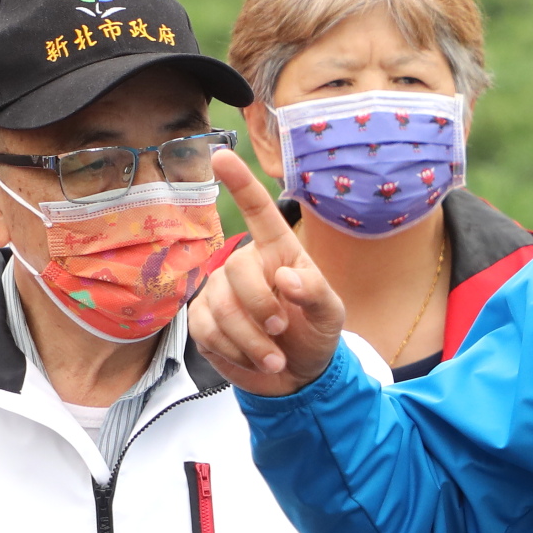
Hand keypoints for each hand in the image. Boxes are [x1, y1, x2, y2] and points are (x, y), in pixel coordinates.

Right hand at [190, 152, 345, 396]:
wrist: (297, 376)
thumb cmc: (314, 333)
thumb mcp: (330, 315)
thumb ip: (314, 293)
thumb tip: (285, 279)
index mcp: (279, 252)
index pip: (259, 212)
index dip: (240, 183)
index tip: (220, 156)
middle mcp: (246, 265)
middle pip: (236, 270)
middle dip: (260, 307)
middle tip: (282, 331)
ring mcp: (220, 291)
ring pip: (220, 307)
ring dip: (251, 341)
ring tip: (275, 358)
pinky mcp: (203, 320)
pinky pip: (207, 330)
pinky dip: (235, 352)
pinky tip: (255, 360)